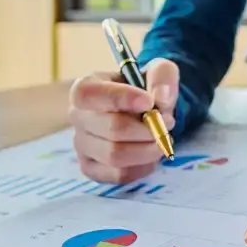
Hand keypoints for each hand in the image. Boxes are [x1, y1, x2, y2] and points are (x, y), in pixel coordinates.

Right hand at [69, 58, 179, 183]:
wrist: (145, 113)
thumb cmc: (146, 90)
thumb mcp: (159, 72)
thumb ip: (162, 77)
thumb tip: (161, 98)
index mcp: (85, 88)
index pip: (89, 94)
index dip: (120, 99)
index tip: (149, 102)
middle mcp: (78, 117)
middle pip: (111, 129)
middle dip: (147, 129)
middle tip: (168, 124)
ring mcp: (83, 145)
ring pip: (115, 155)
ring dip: (148, 150)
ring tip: (162, 140)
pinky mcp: (92, 168)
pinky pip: (119, 175)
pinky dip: (142, 167)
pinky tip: (151, 155)